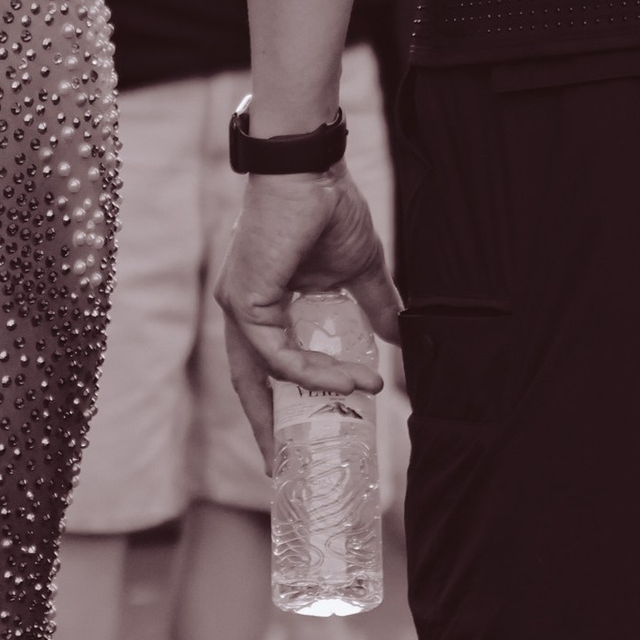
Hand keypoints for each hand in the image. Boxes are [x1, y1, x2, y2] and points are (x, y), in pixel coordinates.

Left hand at [216, 166, 401, 462]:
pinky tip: (351, 379)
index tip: (295, 444)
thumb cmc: (328, 209)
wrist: (312, 170)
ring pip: (263, 376)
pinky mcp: (246, 301)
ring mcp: (240, 307)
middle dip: (270, 430)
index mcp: (263, 305)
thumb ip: (372, 308)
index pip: (263, 370)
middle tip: (289, 469)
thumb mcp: (358, 271)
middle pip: (251, 386)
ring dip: (310, 399)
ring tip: (361, 403)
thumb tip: (399, 342)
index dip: (277, 408)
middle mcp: (243, 310)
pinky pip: (279, 354)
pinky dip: (314, 371)